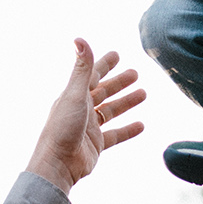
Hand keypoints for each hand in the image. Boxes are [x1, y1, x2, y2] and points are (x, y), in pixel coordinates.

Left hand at [26, 39, 146, 194]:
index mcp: (74, 95)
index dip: (104, 64)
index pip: (92, 75)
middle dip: (119, 82)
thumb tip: (80, 38)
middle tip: (136, 74)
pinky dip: (128, 130)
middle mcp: (81, 109)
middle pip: (103, 92)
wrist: (58, 164)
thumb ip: (82, 68)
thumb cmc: (62, 128)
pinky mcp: (96, 144)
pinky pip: (115, 134)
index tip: (117, 55)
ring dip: (126, 102)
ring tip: (143, 94)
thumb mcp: (75, 94)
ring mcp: (89, 127)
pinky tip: (141, 125)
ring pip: (111, 111)